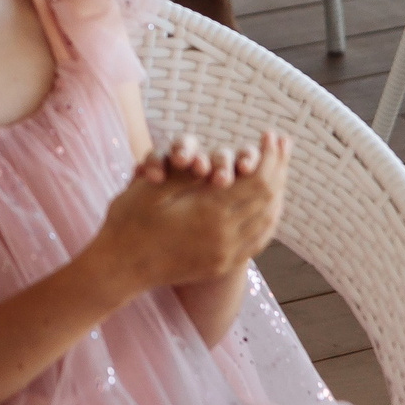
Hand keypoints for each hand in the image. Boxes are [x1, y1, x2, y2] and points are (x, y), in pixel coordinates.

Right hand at [83, 130, 289, 299]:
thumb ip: (186, 175)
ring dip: (278, 192)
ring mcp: (226, 255)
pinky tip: (269, 206)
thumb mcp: (152, 189)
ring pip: (268, 221)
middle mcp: (225, 237)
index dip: (270, 157)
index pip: (257, 182)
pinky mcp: (222, 265)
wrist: (120, 268)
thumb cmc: (129, 222)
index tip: (273, 136)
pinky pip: (258, 240)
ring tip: (281, 170)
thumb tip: (215, 162)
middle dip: (279, 168)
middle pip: (268, 199)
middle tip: (284, 145)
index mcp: (209, 214)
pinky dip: (269, 218)